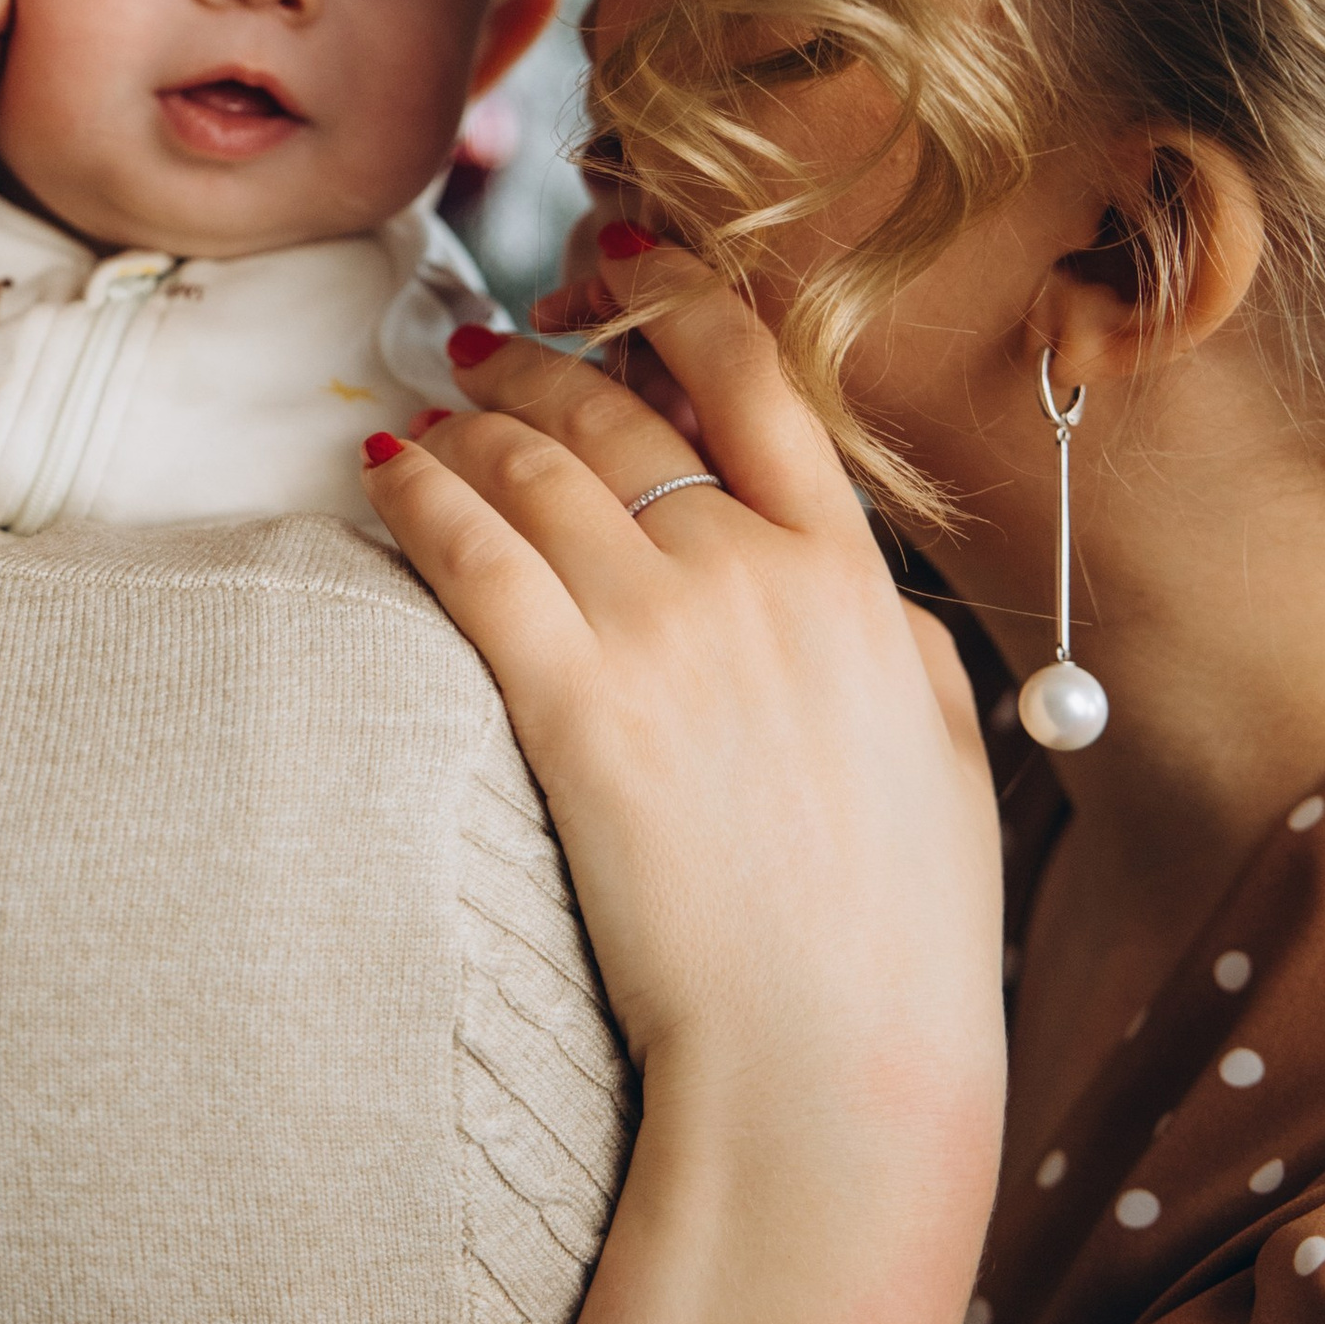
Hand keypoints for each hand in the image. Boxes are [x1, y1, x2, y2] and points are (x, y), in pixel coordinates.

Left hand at [368, 265, 1004, 1156]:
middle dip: (538, 361)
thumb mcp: (942, 755)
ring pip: (535, 472)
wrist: (835, 1062)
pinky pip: (474, 558)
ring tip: (423, 414)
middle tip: (482, 345)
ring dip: (467, 424)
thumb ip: (898, 643)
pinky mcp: (574, 707)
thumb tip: (861, 584)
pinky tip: (382, 475)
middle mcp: (757, 578)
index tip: (621, 260)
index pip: (757, 386)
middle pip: (621, 417)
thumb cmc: (898, 933)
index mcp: (855, 578)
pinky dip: (420, 498)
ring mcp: (664, 635)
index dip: (679, 301)